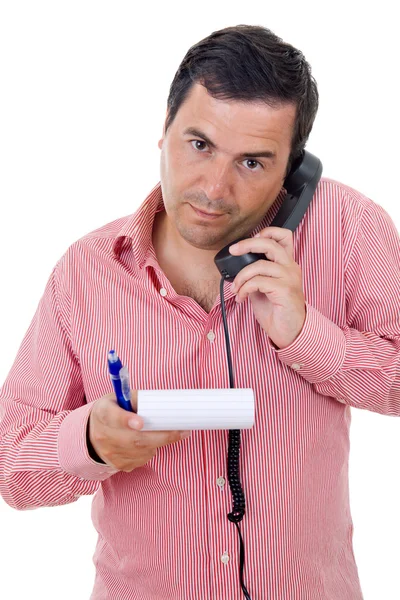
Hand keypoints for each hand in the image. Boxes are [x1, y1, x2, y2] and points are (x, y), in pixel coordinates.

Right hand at [88, 393, 190, 471]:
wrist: (92, 434)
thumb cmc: (113, 411)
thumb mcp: (119, 398)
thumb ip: (136, 399)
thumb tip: (161, 403)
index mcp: (103, 412)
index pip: (112, 416)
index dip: (127, 420)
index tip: (140, 422)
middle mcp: (103, 435)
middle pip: (134, 439)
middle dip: (162, 436)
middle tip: (181, 431)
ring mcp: (110, 452)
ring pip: (142, 451)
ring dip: (158, 443)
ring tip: (164, 434)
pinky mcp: (117, 464)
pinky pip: (141, 460)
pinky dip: (150, 451)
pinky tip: (148, 443)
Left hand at [229, 227, 305, 348]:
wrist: (290, 331)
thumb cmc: (276, 309)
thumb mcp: (264, 285)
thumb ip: (256, 272)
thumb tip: (236, 263)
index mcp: (287, 263)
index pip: (284, 236)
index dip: (267, 232)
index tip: (249, 241)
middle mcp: (290, 268)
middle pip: (270, 244)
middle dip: (247, 244)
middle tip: (233, 251)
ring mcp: (289, 278)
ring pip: (259, 265)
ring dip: (241, 277)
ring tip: (235, 288)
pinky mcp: (285, 290)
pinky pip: (257, 282)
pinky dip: (244, 289)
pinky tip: (241, 298)